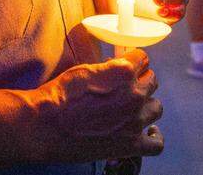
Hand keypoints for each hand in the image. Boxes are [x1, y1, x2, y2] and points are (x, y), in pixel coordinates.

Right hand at [30, 50, 163, 162]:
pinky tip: (147, 132)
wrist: (46, 126)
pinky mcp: (131, 145)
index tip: (128, 66)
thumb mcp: (83, 69)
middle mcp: (135, 95)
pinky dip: (154, 137)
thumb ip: (108, 67)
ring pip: (156, 108)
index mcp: (123, 72)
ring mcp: (135, 121)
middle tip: (126, 87)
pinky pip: (156, 143)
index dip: (134, 61)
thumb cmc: (60, 96)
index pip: (143, 59)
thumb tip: (117, 66)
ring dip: (147, 105)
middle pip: (152, 81)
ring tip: (134, 108)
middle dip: (140, 81)